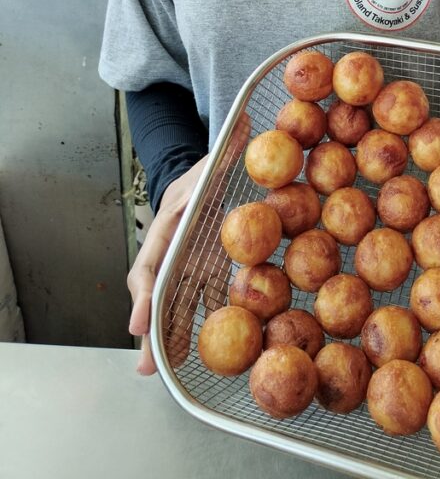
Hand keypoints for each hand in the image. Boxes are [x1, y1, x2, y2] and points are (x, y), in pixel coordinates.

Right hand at [127, 107, 252, 374]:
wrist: (202, 178)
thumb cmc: (204, 172)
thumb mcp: (213, 160)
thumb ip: (229, 147)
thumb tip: (249, 120)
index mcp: (168, 227)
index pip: (149, 263)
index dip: (144, 295)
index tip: (138, 323)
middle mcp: (171, 252)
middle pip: (156, 295)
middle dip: (150, 332)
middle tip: (146, 369)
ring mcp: (185, 266)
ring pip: (174, 306)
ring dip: (170, 338)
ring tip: (166, 372)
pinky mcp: (202, 273)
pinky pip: (198, 303)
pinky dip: (198, 327)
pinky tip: (203, 354)